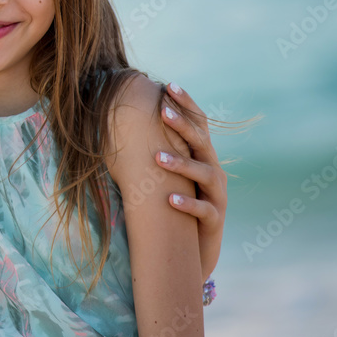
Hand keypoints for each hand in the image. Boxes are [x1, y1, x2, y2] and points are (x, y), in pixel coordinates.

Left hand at [156, 82, 226, 281]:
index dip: (187, 104)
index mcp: (201, 157)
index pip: (198, 124)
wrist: (193, 251)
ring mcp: (216, 196)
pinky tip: (169, 200)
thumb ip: (156, 150)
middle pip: (202, 143)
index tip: (169, 85)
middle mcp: (213, 171)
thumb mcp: (168, 176)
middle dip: (183, 125)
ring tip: (157, 158)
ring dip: (181, 164)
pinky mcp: (214, 220)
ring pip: (205, 174)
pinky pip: (204, 210)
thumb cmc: (175, 206)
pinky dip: (187, 204)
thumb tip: (119, 125)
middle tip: (163, 111)